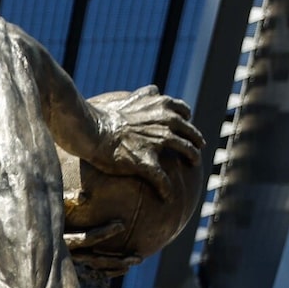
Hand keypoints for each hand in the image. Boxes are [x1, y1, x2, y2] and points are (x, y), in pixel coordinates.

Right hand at [87, 87, 204, 194]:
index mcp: (162, 106)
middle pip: (189, 133)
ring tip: (193, 166)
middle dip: (196, 141)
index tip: (188, 126)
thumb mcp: (130, 98)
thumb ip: (145, 95)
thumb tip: (155, 90)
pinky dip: (166, 189)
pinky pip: (162, 179)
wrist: (93, 130)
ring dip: (192, 158)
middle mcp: (166, 122)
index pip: (184, 112)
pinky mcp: (148, 162)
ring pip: (186, 151)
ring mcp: (159, 142)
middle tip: (196, 150)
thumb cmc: (107, 116)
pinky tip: (167, 197)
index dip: (188, 120)